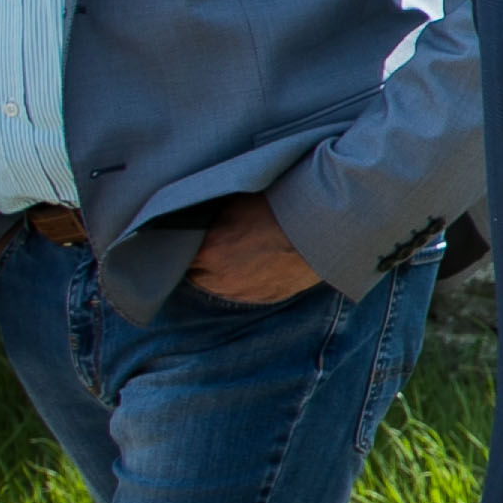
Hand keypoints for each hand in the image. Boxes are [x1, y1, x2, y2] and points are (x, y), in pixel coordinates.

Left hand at [186, 194, 322, 304]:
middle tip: (211, 246)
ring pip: (215, 288)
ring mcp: (243, 292)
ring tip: (234, 256)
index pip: (178, 255)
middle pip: (193, 275)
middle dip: (198, 262)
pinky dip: (242, 281)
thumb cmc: (283, 210)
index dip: (183, 245)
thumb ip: (212, 219)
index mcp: (209, 251)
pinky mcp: (264, 298)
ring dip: (218, 275)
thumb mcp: (238, 204)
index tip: (189, 238)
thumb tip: (197, 222)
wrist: (324, 230)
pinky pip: (242, 293)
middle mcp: (220, 277)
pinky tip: (253, 265)